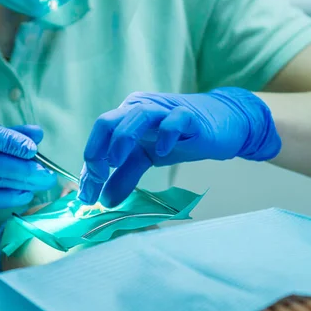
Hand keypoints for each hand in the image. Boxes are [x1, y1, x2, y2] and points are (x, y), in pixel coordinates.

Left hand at [78, 88, 280, 206]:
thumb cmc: (178, 138)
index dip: (90, 162)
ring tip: (117, 161)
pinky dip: (166, 133)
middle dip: (97, 148)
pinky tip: (162, 150)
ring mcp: (164, 110)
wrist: (222, 124)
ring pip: (138, 115)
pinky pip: (175, 119)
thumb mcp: (145, 159)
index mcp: (125, 117)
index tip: (89, 192)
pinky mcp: (190, 115)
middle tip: (98, 175)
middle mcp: (139, 108)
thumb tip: (103, 202)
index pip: (99, 135)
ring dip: (123, 138)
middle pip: (108, 120)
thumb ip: (123, 177)